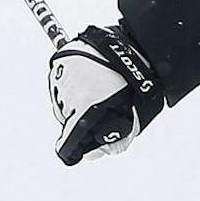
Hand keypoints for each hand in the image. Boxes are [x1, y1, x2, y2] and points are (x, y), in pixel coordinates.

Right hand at [50, 24, 161, 163]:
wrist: (137, 47)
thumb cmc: (138, 86)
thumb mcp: (133, 120)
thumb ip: (114, 142)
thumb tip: (94, 153)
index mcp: (85, 111)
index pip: (68, 142)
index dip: (72, 149)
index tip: (74, 151)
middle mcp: (68, 95)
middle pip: (66, 119)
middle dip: (80, 120)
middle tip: (102, 108)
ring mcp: (62, 76)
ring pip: (62, 99)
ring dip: (75, 100)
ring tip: (99, 89)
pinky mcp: (61, 61)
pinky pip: (61, 82)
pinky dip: (73, 84)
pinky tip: (92, 79)